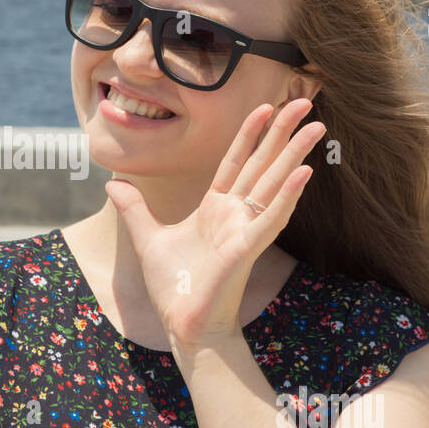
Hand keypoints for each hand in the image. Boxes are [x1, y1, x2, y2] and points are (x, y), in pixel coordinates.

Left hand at [103, 98, 324, 351]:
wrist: (184, 325)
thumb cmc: (174, 287)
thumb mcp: (147, 238)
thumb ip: (134, 209)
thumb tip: (113, 183)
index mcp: (215, 209)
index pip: (235, 162)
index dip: (249, 134)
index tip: (265, 107)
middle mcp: (235, 215)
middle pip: (262, 164)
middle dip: (282, 133)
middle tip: (303, 102)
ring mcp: (245, 230)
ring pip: (274, 184)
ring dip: (295, 155)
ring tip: (315, 127)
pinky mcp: (249, 249)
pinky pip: (272, 218)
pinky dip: (288, 196)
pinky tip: (304, 173)